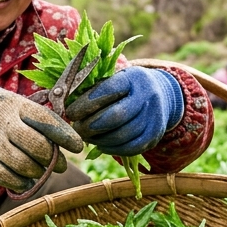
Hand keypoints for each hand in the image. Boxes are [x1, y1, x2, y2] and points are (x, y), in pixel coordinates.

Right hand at [0, 86, 83, 191]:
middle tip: (61, 165)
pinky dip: (22, 183)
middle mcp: (1, 122)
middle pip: (38, 147)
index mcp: (13, 103)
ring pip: (25, 166)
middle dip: (54, 159)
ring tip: (41, 171)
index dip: (66, 135)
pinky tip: (26, 181)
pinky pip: (8, 178)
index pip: (46, 120)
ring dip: (38, 172)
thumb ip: (32, 116)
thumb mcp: (9, 100)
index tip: (78, 146)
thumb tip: (62, 139)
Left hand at [64, 67, 183, 156]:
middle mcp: (148, 96)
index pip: (108, 91)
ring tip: (86, 136)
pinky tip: (100, 143)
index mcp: (134, 78)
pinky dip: (111, 148)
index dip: (86, 104)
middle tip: (75, 129)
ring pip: (122, 135)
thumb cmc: (126, 88)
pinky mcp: (155, 136)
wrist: (161, 95)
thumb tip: (65, 105)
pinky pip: (130, 148)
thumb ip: (93, 90)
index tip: (70, 112)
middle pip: (116, 116)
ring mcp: (155, 118)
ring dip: (98, 139)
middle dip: (90, 125)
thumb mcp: (114, 80)